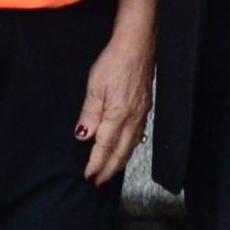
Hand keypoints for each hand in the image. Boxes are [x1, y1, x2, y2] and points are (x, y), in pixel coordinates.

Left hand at [74, 30, 154, 184]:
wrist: (139, 46)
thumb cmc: (115, 62)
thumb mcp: (95, 87)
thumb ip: (90, 114)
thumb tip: (84, 137)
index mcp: (118, 115)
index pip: (105, 147)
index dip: (96, 164)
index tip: (88, 176)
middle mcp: (133, 119)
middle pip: (120, 152)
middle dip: (109, 170)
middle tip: (98, 183)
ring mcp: (142, 115)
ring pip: (130, 147)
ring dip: (119, 162)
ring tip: (109, 172)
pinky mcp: (145, 109)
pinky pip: (137, 137)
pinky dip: (128, 149)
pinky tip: (124, 150)